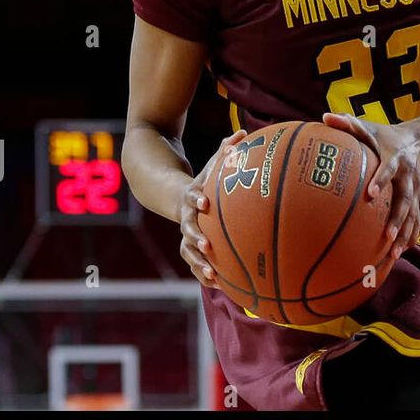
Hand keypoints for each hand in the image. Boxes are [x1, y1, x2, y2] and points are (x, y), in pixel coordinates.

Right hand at [179, 128, 246, 288]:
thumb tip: (244, 132)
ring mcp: (185, 235)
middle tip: (208, 246)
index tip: (204, 203)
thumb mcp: (212, 165)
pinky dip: (205, 275)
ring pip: (188, 253)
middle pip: (187, 230)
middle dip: (196, 239)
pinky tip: (222, 287)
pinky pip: (195, 265)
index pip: (191, 198)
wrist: (175, 198)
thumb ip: (226, 150)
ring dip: (199, 264)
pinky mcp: (190, 248)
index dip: (196, 200)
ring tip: (212, 276)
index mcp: (192, 198)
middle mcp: (186, 218)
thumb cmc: (204, 181)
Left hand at [322, 112, 419, 260]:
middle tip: (387, 236)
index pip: (389, 170)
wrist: (419, 140)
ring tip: (394, 255)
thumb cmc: (385, 136)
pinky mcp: (416, 200)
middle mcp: (407, 177)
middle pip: (405, 200)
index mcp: (395, 158)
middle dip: (397, 219)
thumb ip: (348, 123)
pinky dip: (409, 237)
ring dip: (405, 235)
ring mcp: (414, 190)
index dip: (381, 181)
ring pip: (412, 215)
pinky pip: (414, 221)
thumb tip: (324, 117)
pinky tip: (398, 255)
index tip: (370, 194)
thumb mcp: (369, 127)